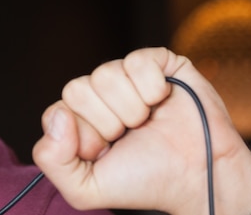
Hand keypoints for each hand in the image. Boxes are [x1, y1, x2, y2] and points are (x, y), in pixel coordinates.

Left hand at [32, 47, 250, 214]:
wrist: (199, 176)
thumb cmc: (145, 180)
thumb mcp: (86, 189)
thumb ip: (52, 161)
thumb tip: (59, 114)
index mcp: (80, 119)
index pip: (56, 112)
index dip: (82, 135)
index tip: (105, 151)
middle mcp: (99, 94)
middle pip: (77, 89)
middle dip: (107, 122)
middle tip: (129, 136)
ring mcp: (126, 75)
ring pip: (105, 74)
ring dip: (131, 108)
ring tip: (147, 122)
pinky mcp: (156, 62)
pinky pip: (136, 60)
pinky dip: (152, 88)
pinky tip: (162, 101)